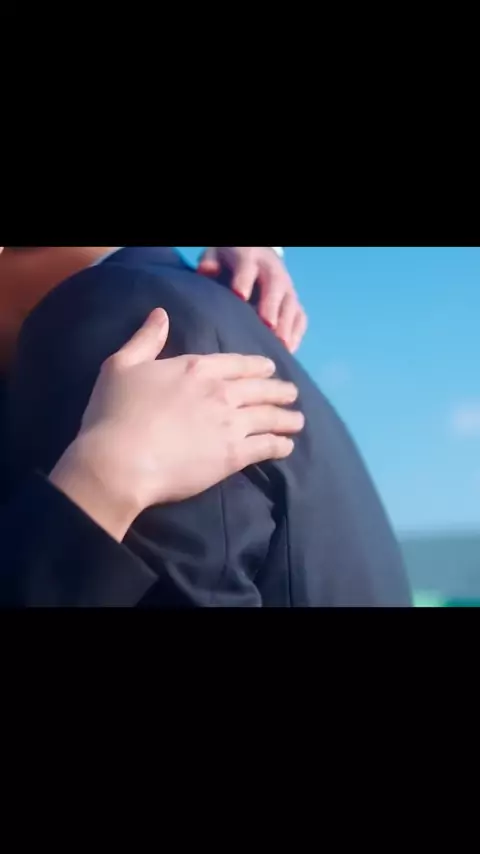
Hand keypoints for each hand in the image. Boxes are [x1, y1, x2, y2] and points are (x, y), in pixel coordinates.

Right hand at [50, 308, 303, 540]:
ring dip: (287, 418)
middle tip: (291, 393)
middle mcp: (220, 392)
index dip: (256, 365)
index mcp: (196, 369)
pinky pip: (266, 447)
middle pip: (260, 388)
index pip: (237, 363)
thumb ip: (145, 339)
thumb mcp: (122, 366)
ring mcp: (230, 424)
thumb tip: (160, 315)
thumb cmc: (113, 413)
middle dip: (279, 390)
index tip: (269, 367)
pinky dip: (280, 446)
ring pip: (269, 417)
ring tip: (298, 420)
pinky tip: (287, 447)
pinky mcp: (233, 456)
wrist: (120, 461)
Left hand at [197, 247, 307, 353]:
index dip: (244, 280)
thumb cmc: (230, 261)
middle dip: (272, 306)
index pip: (248, 266)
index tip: (240, 295)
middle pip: (275, 286)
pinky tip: (288, 351)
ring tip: (281, 346)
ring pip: (291, 305)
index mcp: (250, 257)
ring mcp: (286, 288)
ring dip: (287, 325)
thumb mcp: (216, 254)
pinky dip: (296, 334)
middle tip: (268, 325)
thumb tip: (206, 272)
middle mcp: (272, 271)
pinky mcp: (294, 303)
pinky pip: (300, 318)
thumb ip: (210, 263)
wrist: (254, 255)